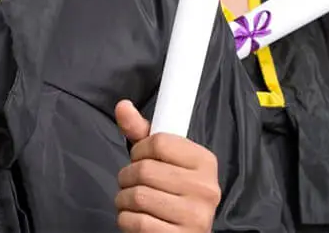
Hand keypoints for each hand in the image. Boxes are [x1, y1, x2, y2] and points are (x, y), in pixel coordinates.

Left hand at [114, 100, 220, 231]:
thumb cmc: (172, 195)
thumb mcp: (163, 161)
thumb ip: (143, 133)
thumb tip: (122, 106)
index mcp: (206, 162)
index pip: (159, 142)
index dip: (139, 149)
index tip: (139, 158)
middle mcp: (206, 188)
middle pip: (145, 169)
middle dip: (127, 176)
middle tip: (130, 183)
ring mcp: (196, 216)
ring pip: (138, 196)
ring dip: (123, 199)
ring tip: (130, 201)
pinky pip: (137, 222)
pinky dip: (126, 220)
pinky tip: (135, 219)